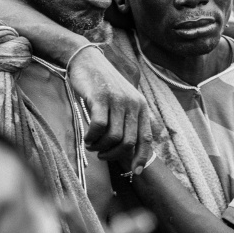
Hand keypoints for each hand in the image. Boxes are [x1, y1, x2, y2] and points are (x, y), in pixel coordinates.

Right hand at [67, 46, 152, 173]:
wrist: (86, 60)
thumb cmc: (102, 84)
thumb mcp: (122, 99)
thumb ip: (128, 119)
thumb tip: (129, 149)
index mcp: (141, 105)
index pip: (147, 138)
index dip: (142, 158)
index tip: (136, 172)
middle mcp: (133, 103)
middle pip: (128, 142)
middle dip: (113, 155)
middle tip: (101, 155)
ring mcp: (117, 100)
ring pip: (113, 137)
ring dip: (100, 147)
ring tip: (91, 145)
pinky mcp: (101, 98)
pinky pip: (98, 127)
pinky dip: (92, 137)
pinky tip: (87, 137)